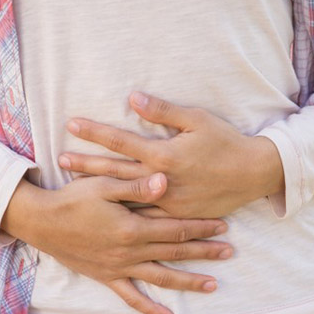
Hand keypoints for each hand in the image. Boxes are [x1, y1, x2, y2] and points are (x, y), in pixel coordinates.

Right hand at [1, 173, 232, 313]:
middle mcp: (129, 251)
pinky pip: (132, 297)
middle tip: (229, 252)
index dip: (201, 226)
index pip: (175, 228)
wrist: (41, 222)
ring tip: (213, 285)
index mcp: (132, 227)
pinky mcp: (107, 277)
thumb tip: (165, 181)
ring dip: (188, 281)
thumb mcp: (103, 185)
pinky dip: (150, 309)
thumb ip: (136, 185)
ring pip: (161, 277)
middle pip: (175, 253)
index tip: (223, 225)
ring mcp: (119, 268)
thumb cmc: (71, 198)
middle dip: (204, 251)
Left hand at [59, 91, 284, 217]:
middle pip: (115, 171)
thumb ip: (163, 111)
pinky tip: (105, 212)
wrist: (253, 175)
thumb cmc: (226, 142)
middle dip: (86, 164)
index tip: (71, 125)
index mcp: (164, 155)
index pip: (121, 141)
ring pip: (125, 197)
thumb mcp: (197, 119)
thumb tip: (133, 97)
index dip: (95, 132)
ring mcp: (167, 202)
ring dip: (99, 190)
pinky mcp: (176, 216)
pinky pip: (144, 216)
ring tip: (74, 187)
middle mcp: (161, 181)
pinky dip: (123, 212)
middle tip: (61, 160)